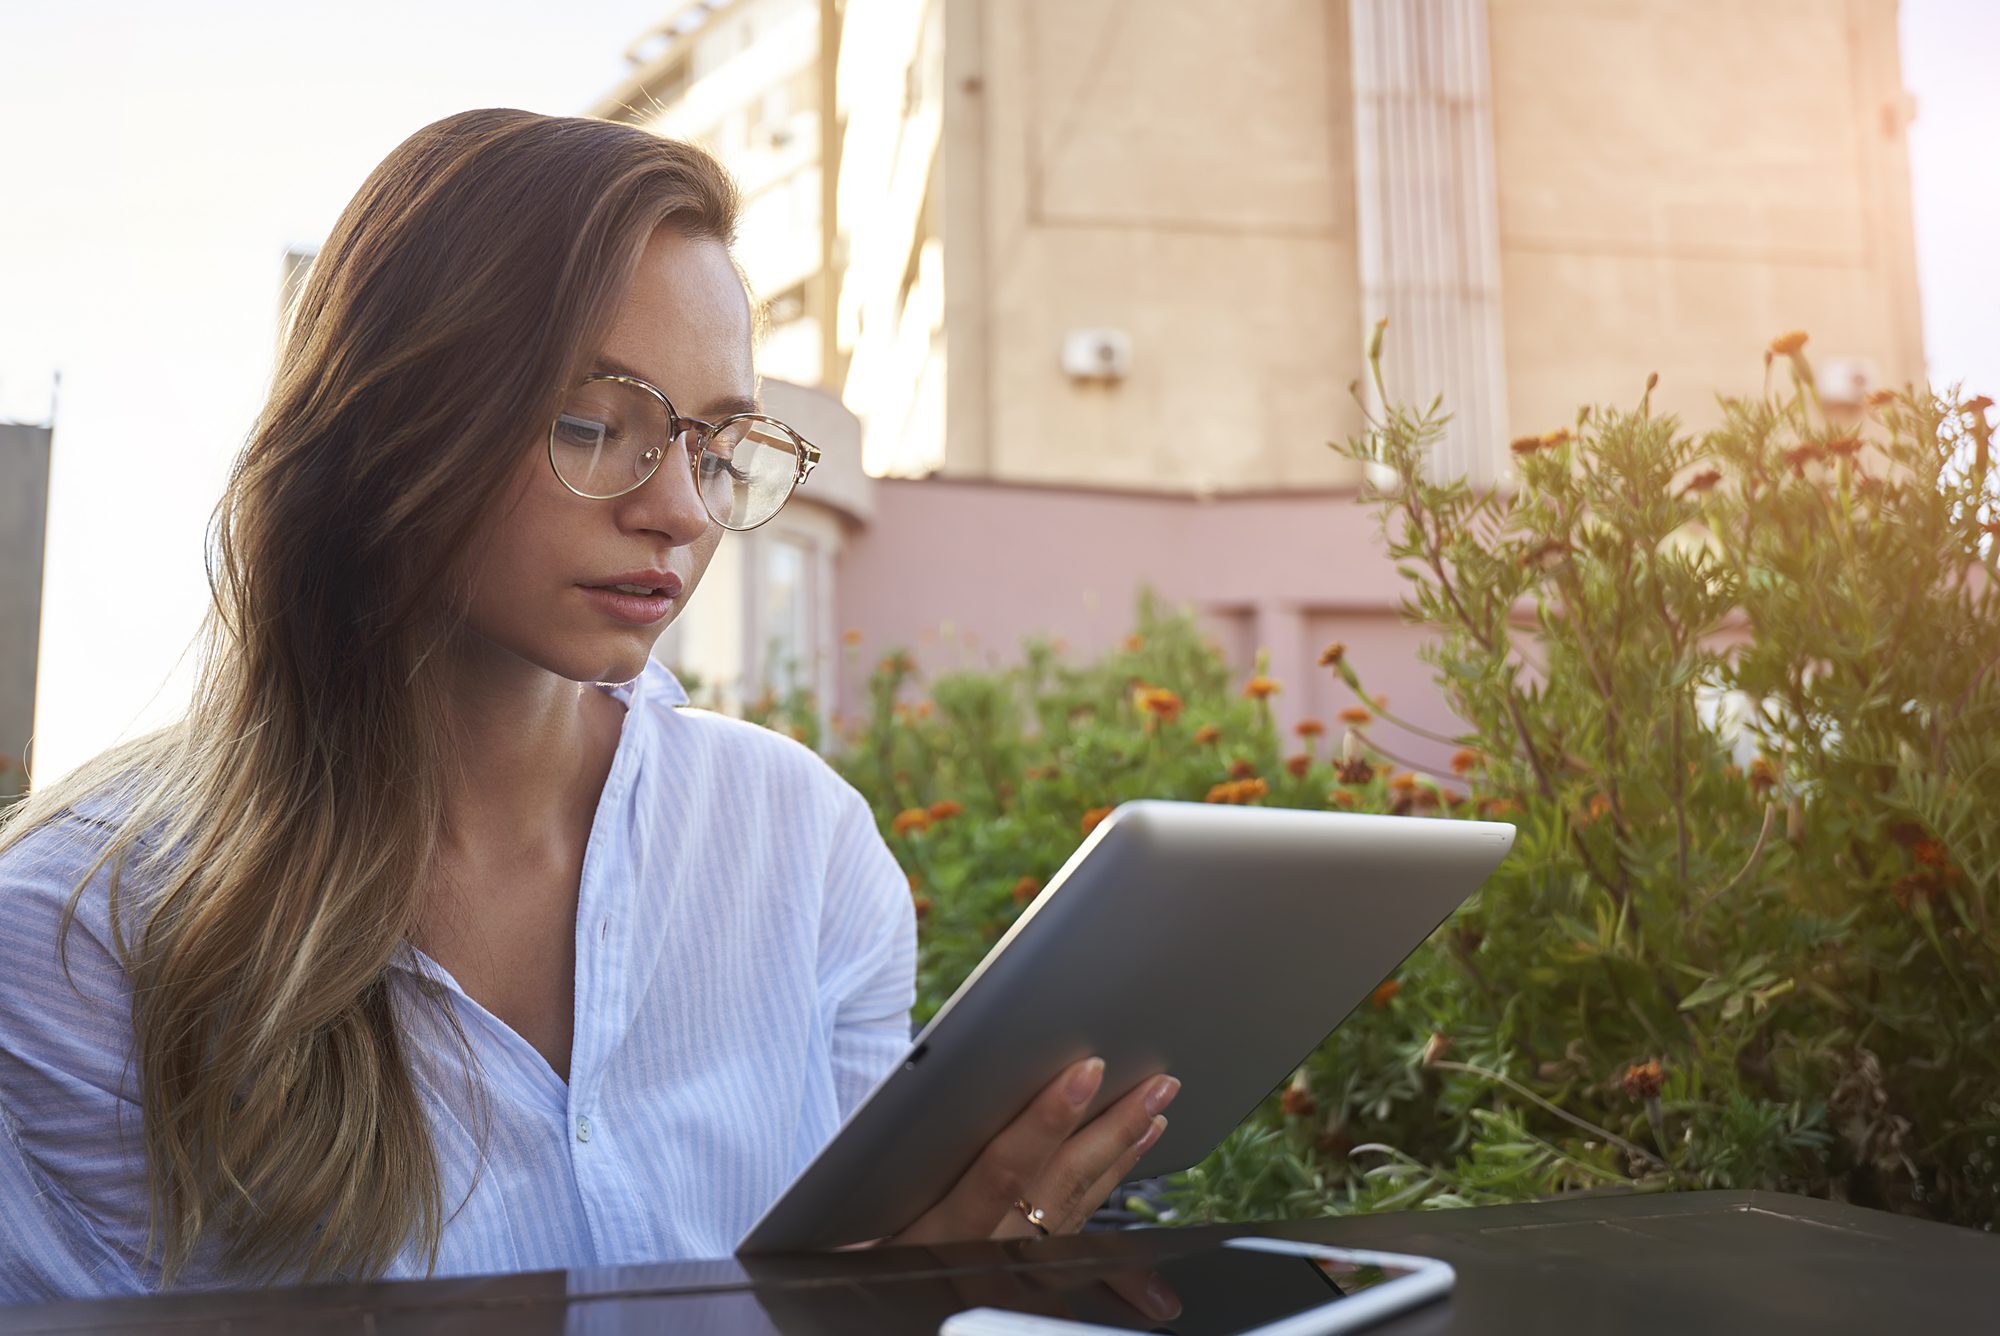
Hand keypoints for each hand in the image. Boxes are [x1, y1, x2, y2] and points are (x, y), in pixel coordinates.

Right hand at [885, 1057, 1180, 1244]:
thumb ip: (887, 1179)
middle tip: (1156, 1084)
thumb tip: (919, 1114)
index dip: (1046, 1122)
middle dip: (1111, 1130)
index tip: (1084, 1074)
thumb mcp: (860, 1223)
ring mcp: (1017, 1266)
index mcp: (942, 1234)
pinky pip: (1084, 1226)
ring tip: (1158, 1106)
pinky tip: (1136, 1147)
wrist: (884, 1311)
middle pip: (1061, 1186)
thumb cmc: (863, 1254)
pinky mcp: (1034, 1272)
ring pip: (1080, 1206)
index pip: (1004, 1172)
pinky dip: (1112, 1180)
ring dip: (1122, 1152)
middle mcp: (988, 1252)